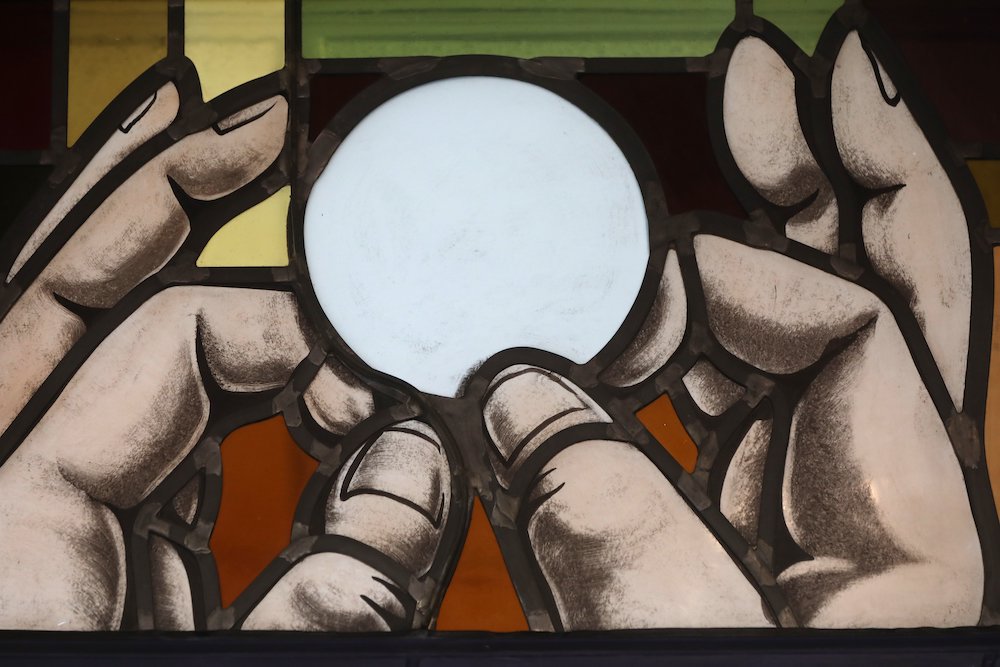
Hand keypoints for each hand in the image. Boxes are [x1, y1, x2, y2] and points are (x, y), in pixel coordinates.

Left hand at [0, 60, 457, 630]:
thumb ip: (346, 586)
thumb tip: (419, 458)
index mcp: (14, 538)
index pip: (164, 346)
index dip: (296, 331)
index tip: (388, 368)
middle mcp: (3, 509)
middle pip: (62, 292)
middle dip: (165, 188)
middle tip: (252, 122)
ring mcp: (38, 522)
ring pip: (76, 341)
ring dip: (149, 241)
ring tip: (217, 159)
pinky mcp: (82, 557)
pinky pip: (123, 420)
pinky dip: (184, 358)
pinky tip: (243, 324)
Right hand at [470, 8, 993, 629]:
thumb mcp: (685, 656)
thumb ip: (616, 535)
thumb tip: (519, 396)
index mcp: (903, 541)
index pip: (845, 333)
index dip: (725, 283)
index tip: (613, 301)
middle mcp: (860, 509)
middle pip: (869, 293)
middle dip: (825, 166)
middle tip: (771, 65)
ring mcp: (794, 516)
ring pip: (791, 339)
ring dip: (762, 228)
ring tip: (746, 125)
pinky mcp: (725, 540)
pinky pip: (712, 410)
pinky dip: (676, 345)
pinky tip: (647, 299)